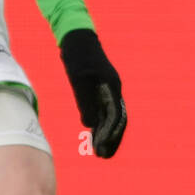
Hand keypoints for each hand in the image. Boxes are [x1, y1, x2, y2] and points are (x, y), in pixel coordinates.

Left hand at [59, 28, 126, 157]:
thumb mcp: (79, 79)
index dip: (109, 135)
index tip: (101, 150)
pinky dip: (100, 124)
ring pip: (111, 117)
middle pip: (117, 120)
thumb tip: (90, 125)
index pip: (115, 117)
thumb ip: (86, 101)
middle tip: (102, 156)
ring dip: (107, 134)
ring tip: (99, 151)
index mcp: (112, 87)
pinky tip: (93, 134)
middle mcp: (113, 90)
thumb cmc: (77, 56)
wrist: (77, 38)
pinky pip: (104, 110)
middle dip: (112, 139)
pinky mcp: (100, 89)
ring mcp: (108, 89)